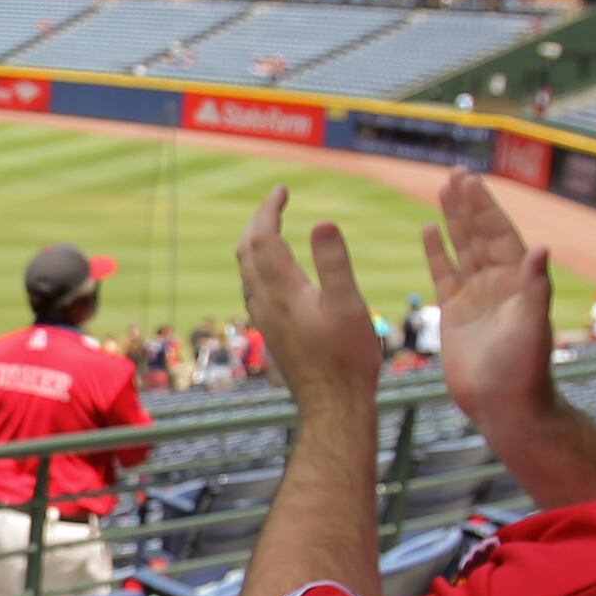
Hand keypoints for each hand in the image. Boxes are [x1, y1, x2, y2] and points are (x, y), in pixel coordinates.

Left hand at [237, 187, 381, 414]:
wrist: (334, 406)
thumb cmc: (347, 358)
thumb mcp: (348, 305)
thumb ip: (334, 263)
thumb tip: (322, 221)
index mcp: (282, 291)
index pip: (263, 237)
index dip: (269, 209)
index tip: (282, 190)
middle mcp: (265, 303)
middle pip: (246, 251)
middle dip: (258, 222)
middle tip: (276, 203)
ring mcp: (265, 319)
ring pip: (247, 271)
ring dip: (256, 244)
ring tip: (274, 228)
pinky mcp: (272, 333)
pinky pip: (255, 289)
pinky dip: (261, 266)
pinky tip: (279, 272)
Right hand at [421, 172, 557, 434]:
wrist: (504, 405)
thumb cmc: (524, 369)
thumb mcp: (532, 324)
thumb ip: (535, 286)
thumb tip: (541, 248)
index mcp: (516, 280)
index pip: (499, 233)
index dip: (485, 207)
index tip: (470, 180)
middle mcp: (496, 282)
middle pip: (480, 233)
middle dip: (468, 204)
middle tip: (455, 174)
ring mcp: (475, 296)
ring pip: (462, 248)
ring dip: (453, 220)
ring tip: (442, 190)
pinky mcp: (455, 313)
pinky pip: (444, 274)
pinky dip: (437, 252)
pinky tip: (429, 229)